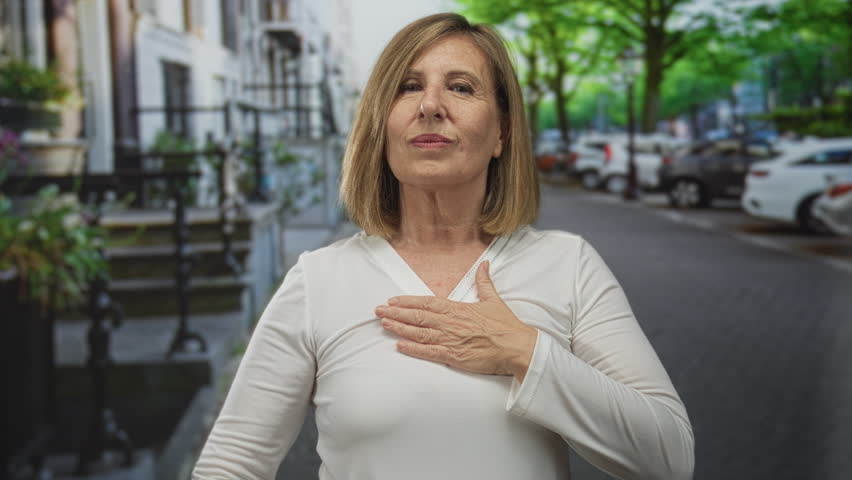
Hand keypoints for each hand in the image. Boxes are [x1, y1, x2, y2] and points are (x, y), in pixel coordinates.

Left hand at [375, 261, 537, 381]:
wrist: (518, 347)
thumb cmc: (506, 326)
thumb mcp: (494, 300)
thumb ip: (484, 282)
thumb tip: (484, 264)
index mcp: (458, 309)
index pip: (427, 303)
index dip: (408, 302)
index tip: (392, 300)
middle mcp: (451, 323)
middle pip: (418, 317)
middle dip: (396, 314)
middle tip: (378, 311)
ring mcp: (451, 340)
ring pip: (419, 333)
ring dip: (400, 329)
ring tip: (384, 325)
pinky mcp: (454, 357)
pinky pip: (430, 352)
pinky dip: (413, 349)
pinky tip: (400, 346)